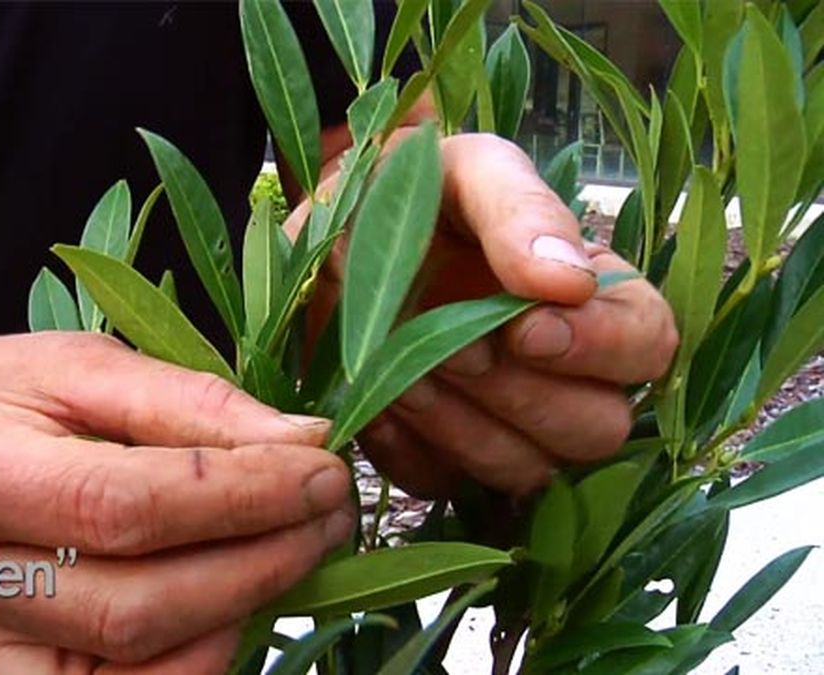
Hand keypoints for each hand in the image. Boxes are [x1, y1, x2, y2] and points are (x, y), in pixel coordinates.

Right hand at [0, 333, 352, 673]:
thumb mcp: (85, 366)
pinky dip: (194, 662)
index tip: (320, 469)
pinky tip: (235, 606)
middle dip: (259, 560)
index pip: (122, 504)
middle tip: (329, 512)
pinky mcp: (3, 674)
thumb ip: (191, 403)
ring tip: (296, 548)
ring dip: (240, 610)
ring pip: (133, 661)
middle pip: (135, 602)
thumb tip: (303, 443)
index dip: (238, 495)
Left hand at [300, 133, 677, 496]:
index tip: (524, 327)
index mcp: (590, 295)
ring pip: (527, 469)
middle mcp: (563, 372)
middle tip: (451, 350)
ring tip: (403, 369)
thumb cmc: (408, 187)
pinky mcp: (437, 457)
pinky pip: (442, 483)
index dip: (598, 348)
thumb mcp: (466, 171)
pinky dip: (406, 447)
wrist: (324, 231)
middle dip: (522, 393)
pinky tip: (374, 398)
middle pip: (599, 429)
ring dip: (462, 424)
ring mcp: (502, 423)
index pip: (649, 345)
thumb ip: (520, 210)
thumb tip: (571, 280)